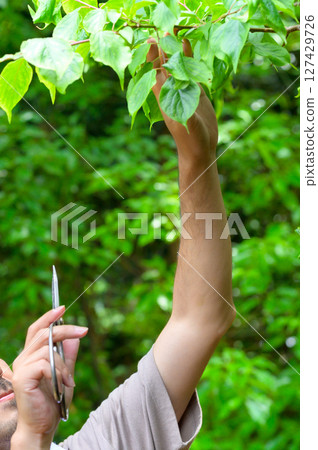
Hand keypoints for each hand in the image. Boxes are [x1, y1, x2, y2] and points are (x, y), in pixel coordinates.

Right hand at [11, 307, 87, 447]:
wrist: (44, 426)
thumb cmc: (53, 401)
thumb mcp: (66, 373)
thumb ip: (68, 355)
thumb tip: (76, 336)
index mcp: (31, 356)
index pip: (36, 329)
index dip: (48, 317)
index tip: (63, 308)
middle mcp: (23, 359)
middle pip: (43, 333)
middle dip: (65, 329)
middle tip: (84, 330)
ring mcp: (21, 368)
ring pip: (47, 349)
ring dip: (64, 364)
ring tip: (69, 380)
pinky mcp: (22, 377)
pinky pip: (46, 364)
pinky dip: (59, 372)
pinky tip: (64, 385)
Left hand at [147, 35, 217, 163]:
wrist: (200, 150)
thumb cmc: (191, 141)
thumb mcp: (188, 126)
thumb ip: (185, 113)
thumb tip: (181, 100)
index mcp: (166, 99)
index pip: (155, 74)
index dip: (152, 58)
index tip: (151, 42)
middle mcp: (172, 93)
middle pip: (163, 67)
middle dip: (160, 50)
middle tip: (159, 30)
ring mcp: (183, 92)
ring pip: (176, 67)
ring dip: (174, 51)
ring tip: (172, 31)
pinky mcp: (195, 93)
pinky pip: (190, 72)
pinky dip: (189, 59)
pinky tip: (188, 45)